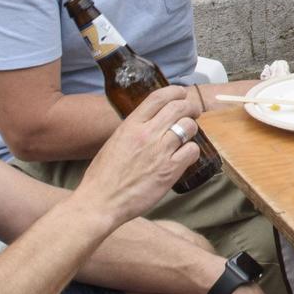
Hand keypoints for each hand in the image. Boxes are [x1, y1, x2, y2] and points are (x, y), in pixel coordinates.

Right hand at [72, 86, 200, 226]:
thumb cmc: (103, 176)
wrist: (100, 202)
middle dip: (190, 107)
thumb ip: (133, 130)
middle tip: (193, 112)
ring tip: (188, 135)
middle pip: (179, 108)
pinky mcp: (169, 170)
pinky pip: (192, 150)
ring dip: (192, 129)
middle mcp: (147, 134)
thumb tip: (150, 123)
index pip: (159, 97)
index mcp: (131, 125)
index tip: (181, 94)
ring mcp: (160, 152)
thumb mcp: (115, 142)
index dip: (175, 92)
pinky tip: (186, 156)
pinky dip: (192, 151)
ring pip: (189, 127)